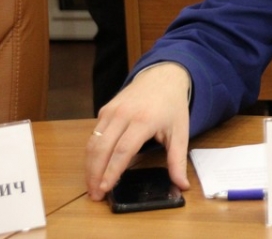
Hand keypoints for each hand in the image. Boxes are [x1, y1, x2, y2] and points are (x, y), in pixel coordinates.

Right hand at [86, 63, 191, 200]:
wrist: (163, 76)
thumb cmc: (172, 106)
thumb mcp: (181, 132)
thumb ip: (178, 160)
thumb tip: (182, 185)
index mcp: (144, 120)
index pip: (122, 151)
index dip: (111, 171)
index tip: (105, 188)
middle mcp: (123, 115)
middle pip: (102, 149)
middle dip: (95, 174)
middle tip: (95, 194)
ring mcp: (111, 111)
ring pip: (93, 142)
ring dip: (89, 166)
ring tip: (92, 185)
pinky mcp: (104, 110)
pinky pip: (94, 134)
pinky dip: (92, 152)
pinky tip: (95, 166)